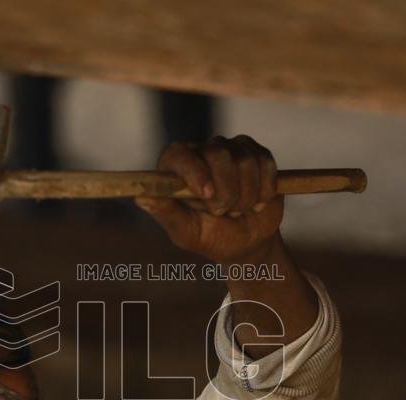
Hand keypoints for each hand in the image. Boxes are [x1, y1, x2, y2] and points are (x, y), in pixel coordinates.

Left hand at [136, 135, 283, 264]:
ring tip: (239, 210)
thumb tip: (140, 197)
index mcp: (176, 169)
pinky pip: (265, 162)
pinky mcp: (256, 154)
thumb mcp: (186, 232)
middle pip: (217, 154)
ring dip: (246, 195)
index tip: (206, 194)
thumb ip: (166, 213)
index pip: (177, 153)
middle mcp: (201, 152)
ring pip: (244, 160)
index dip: (193, 170)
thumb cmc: (209, 237)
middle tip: (223, 212)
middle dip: (226, 191)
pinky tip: (258, 202)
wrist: (245, 243)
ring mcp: (230, 149)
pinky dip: (265, 188)